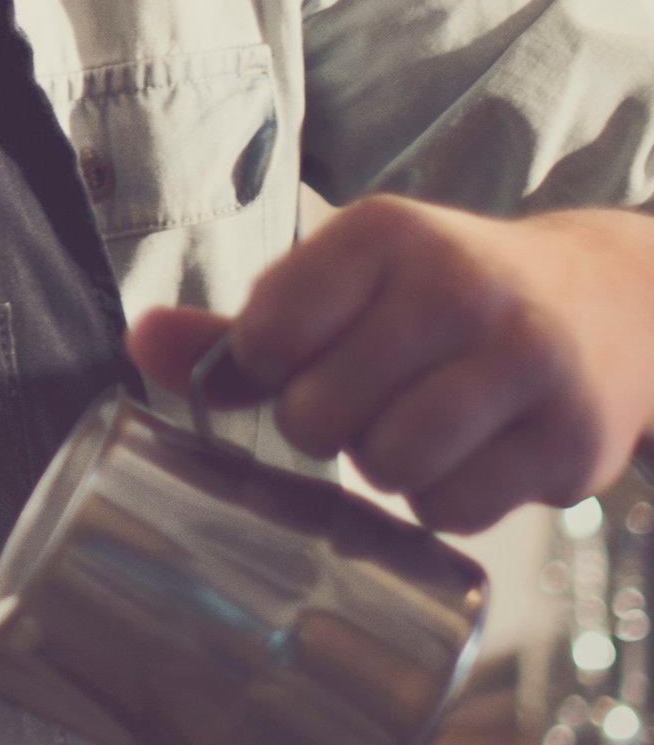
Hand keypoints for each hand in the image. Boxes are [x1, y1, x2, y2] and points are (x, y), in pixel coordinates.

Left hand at [127, 196, 653, 534]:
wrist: (609, 303)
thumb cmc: (442, 301)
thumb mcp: (344, 286)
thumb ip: (239, 325)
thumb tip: (137, 343)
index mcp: (386, 234)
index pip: (266, 334)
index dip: (262, 370)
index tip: (293, 361)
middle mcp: (461, 287)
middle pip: (318, 413)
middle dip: (323, 426)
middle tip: (363, 401)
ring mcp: (527, 361)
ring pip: (388, 465)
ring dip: (384, 468)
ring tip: (415, 427)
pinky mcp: (570, 435)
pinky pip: (454, 510)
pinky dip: (442, 502)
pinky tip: (467, 457)